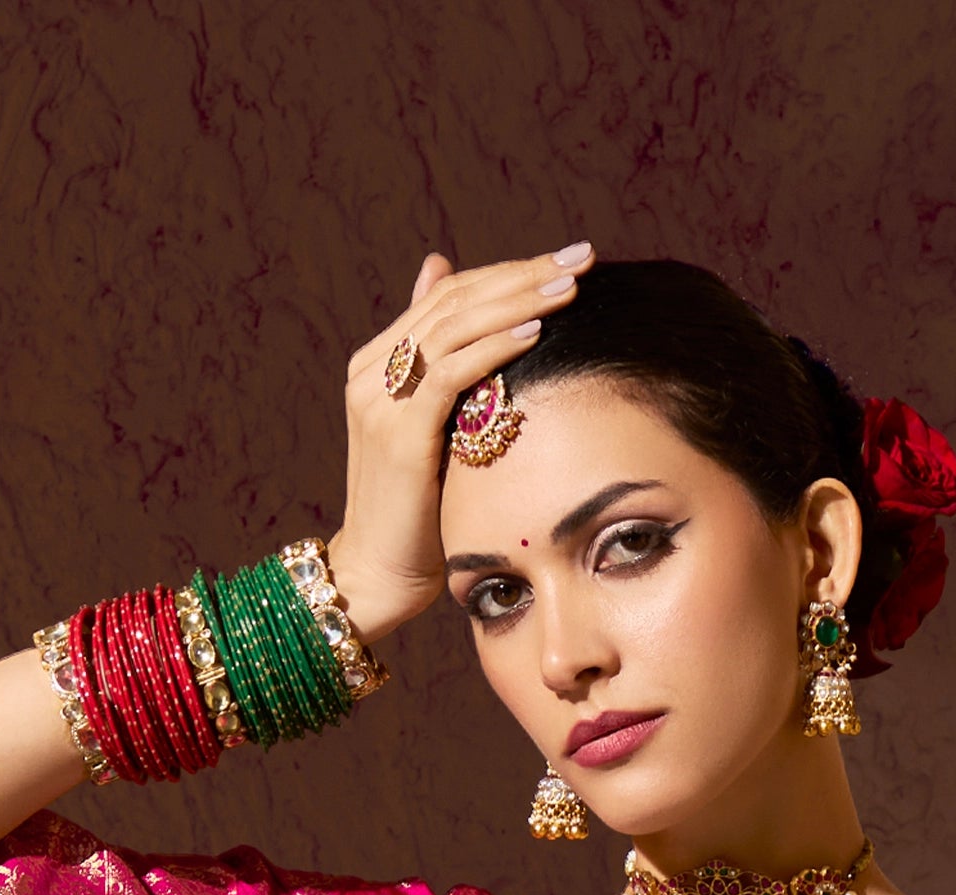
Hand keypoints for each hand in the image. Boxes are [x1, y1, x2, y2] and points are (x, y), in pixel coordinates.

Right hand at [327, 241, 593, 641]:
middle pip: (456, 300)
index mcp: (379, 364)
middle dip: (523, 275)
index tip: (567, 262)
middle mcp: (372, 372)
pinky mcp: (397, 433)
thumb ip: (445, 376)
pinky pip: (450, 374)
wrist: (379, 576)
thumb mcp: (436, 436)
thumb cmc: (419, 515)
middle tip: (582, 257)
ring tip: (570, 285)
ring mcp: (380, 399)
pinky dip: (494, 348)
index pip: (451, 297)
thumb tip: (453, 302)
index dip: (509, 274)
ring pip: (454, 326)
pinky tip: (536, 332)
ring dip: (518, 300)